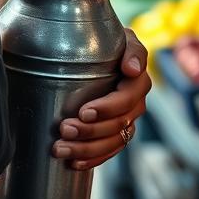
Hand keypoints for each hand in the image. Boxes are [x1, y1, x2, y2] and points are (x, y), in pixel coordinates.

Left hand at [51, 28, 150, 170]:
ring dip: (87, 149)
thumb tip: (133, 69)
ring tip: (60, 149)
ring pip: (112, 141)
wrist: (93, 43)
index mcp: (138, 78)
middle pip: (118, 124)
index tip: (83, 111)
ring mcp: (126, 119)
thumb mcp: (119, 34)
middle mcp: (135, 101)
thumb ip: (129, 46)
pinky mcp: (115, 132)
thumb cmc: (104, 35)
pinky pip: (108, 151)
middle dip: (91, 131)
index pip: (128, 97)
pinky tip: (73, 164)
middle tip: (64, 130)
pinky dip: (92, 159)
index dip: (108, 108)